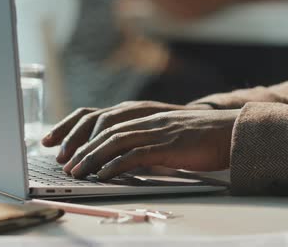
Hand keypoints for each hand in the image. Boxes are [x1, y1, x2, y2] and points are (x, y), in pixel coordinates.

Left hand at [41, 101, 212, 163]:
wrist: (231, 130)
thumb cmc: (201, 135)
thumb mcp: (166, 132)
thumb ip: (144, 139)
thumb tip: (123, 158)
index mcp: (143, 113)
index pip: (99, 116)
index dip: (74, 128)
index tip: (56, 142)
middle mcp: (145, 117)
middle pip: (101, 127)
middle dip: (78, 145)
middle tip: (63, 163)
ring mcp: (156, 129)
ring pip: (114, 140)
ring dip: (91, 157)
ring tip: (76, 172)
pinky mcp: (167, 144)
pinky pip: (135, 154)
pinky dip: (116, 165)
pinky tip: (104, 174)